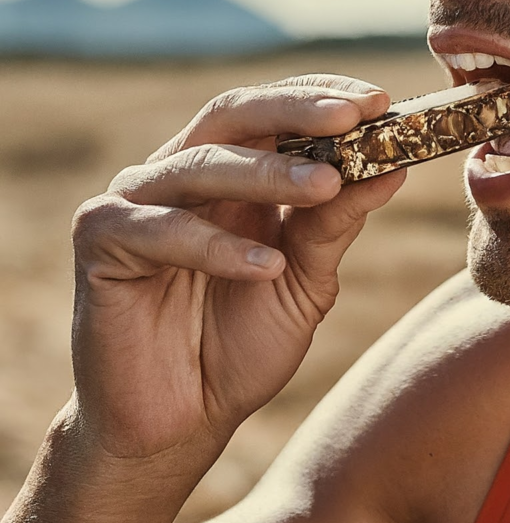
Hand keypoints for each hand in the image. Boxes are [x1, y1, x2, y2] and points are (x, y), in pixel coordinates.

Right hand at [68, 75, 405, 463]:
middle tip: (354, 114)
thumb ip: (337, 223)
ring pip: (202, 164)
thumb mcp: (306, 280)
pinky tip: (267, 267)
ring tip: (327, 185)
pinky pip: (162, 230)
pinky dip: (218, 246)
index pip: (274, 112)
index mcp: (232, 174)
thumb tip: (394, 169)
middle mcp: (182, 173)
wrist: (178, 426)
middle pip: (235, 114)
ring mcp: (137, 201)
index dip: (323, 96)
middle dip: (297, 109)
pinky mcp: (101, 241)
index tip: (380, 100)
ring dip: (270, 173)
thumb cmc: (241, 346)